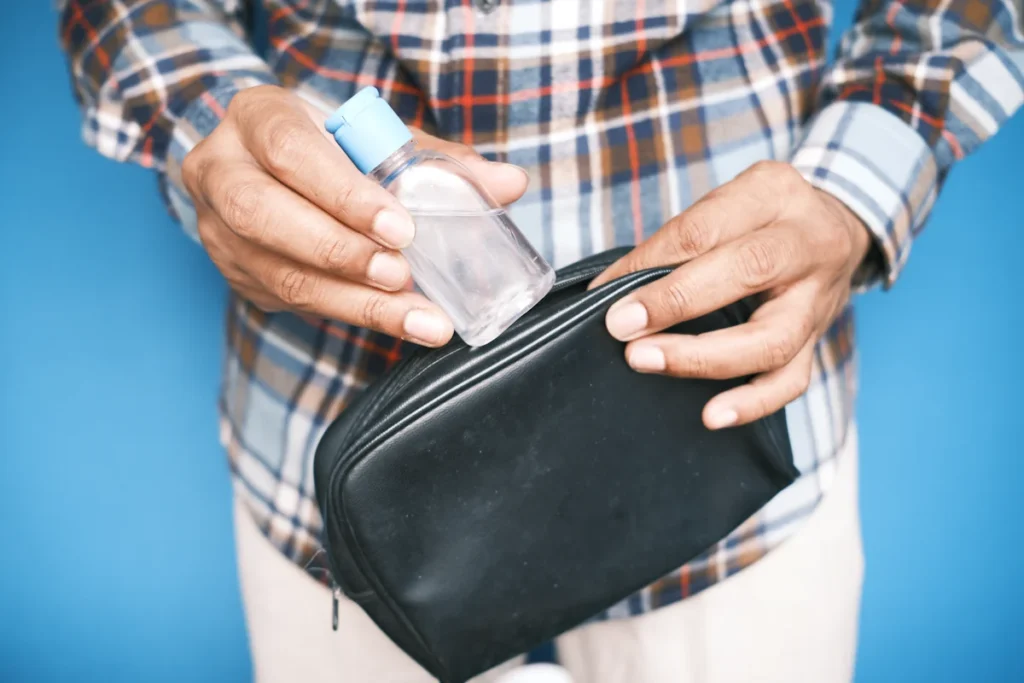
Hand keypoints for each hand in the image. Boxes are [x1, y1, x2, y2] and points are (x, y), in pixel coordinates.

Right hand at [182, 85, 527, 345]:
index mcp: (256, 117)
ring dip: (354, 302)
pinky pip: (291, 303)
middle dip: (343, 253)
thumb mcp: (374, 137)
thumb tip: (510, 184)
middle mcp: (222, 172)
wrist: (263, 166)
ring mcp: (220, 231)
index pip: (290, 152)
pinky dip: (351, 314)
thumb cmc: (329, 145)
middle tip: (404, 277)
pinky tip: (397, 323)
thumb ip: (437, 160)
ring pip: (279, 274)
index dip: (344, 193)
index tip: (401, 228)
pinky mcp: (239, 276)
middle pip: (266, 217)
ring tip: (418, 318)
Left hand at [589, 161, 871, 429]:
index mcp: (774, 194)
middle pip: (749, 270)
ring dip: (704, 357)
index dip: (651, 261)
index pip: (705, 227)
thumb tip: (610, 290)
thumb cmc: (762, 218)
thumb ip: (675, 240)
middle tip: (622, 326)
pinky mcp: (817, 342)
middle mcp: (807, 243)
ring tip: (648, 362)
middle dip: (676, 301)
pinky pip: (791, 380)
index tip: (606, 291)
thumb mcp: (725, 202)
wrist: (836, 229)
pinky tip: (712, 416)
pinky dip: (751, 402)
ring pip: (772, 338)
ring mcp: (818, 298)